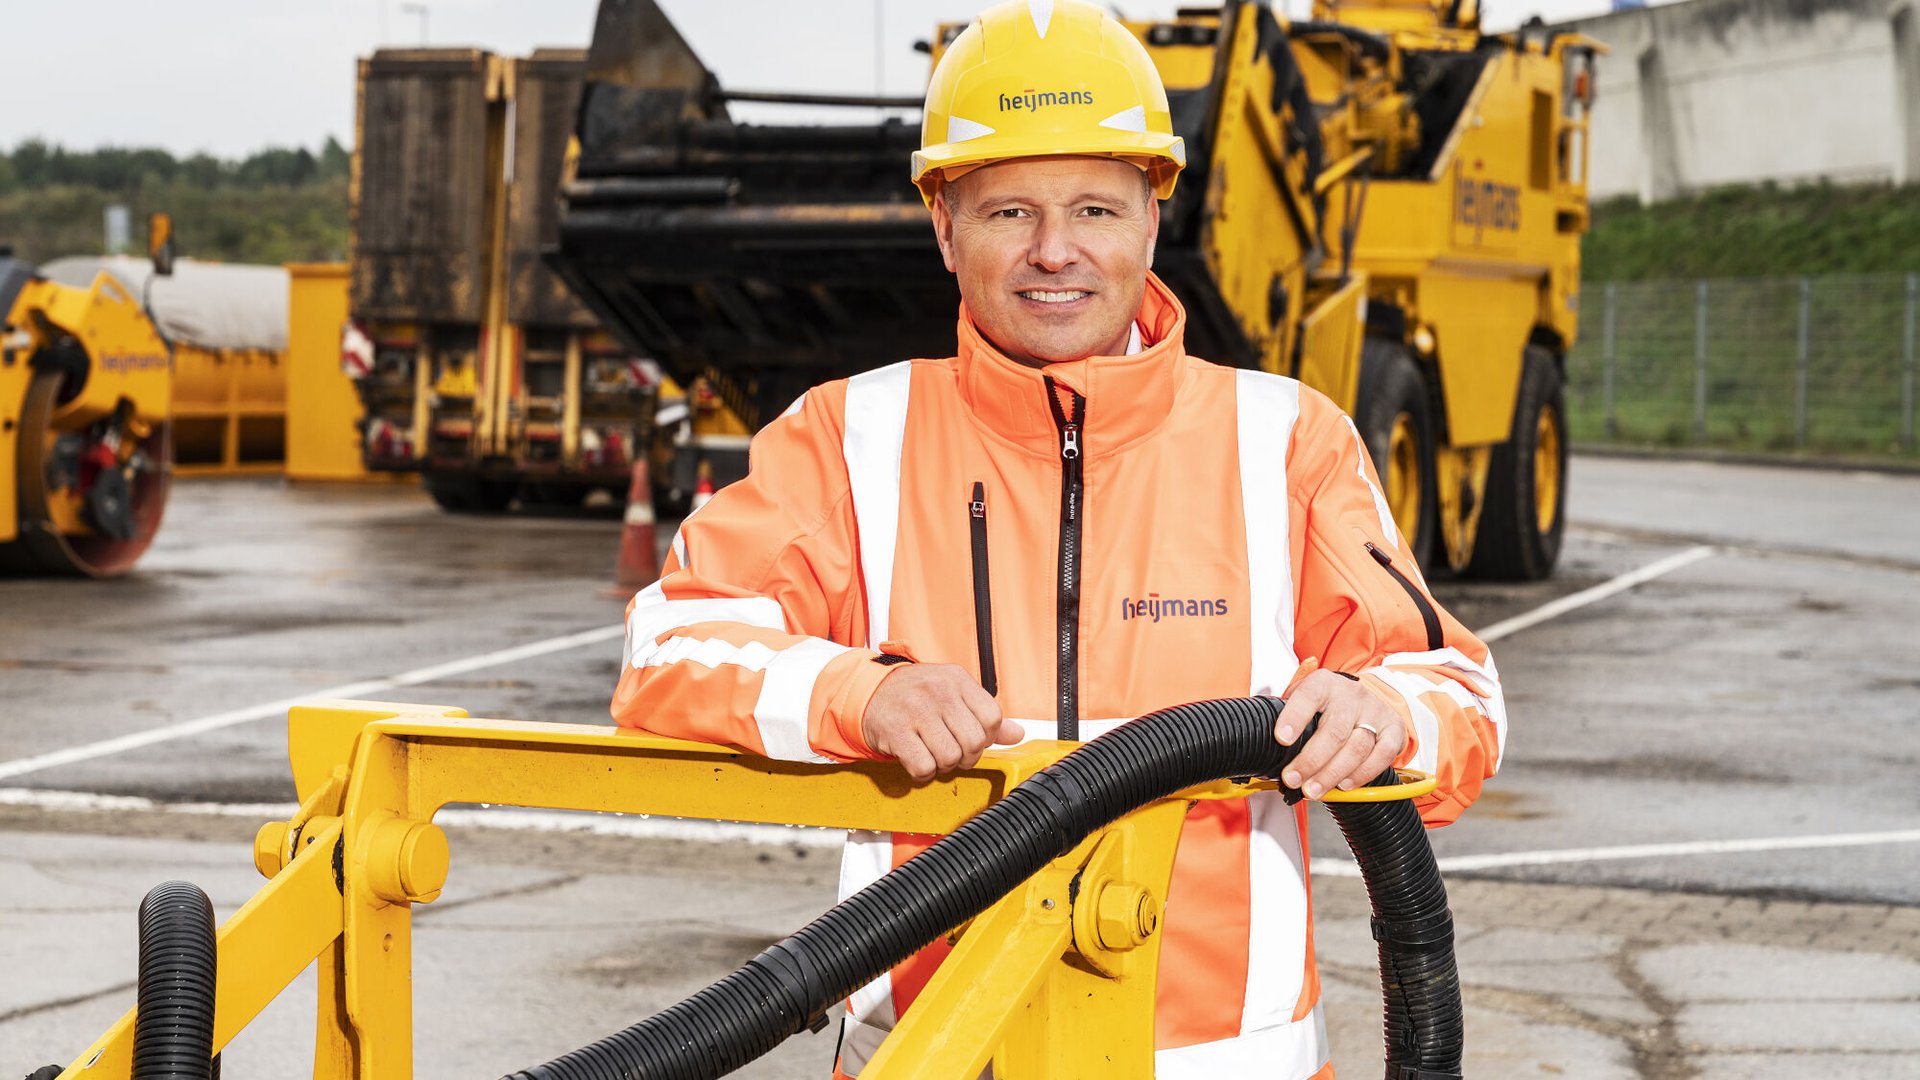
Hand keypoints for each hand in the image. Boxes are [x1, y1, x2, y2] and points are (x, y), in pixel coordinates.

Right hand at [860, 663, 1021, 781]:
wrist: (867, 691)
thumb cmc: (913, 694)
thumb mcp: (952, 693)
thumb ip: (983, 714)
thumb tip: (1018, 733)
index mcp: (957, 679)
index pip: (993, 717)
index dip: (987, 737)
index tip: (972, 739)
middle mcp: (938, 691)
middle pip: (975, 741)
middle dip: (967, 756)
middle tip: (953, 752)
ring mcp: (916, 711)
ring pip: (951, 757)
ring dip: (944, 765)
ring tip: (932, 753)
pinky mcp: (896, 732)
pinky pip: (924, 767)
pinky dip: (922, 772)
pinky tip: (916, 759)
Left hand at [1274, 670, 1406, 799]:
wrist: (1364, 698)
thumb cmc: (1326, 705)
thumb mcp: (1303, 701)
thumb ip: (1286, 716)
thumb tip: (1262, 745)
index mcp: (1324, 684)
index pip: (1308, 696)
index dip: (1295, 717)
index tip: (1281, 739)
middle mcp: (1352, 695)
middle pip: (1334, 731)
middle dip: (1310, 760)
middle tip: (1293, 779)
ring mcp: (1375, 711)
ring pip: (1357, 747)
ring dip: (1332, 774)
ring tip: (1313, 789)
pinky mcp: (1394, 729)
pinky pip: (1382, 755)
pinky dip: (1363, 774)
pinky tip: (1344, 785)